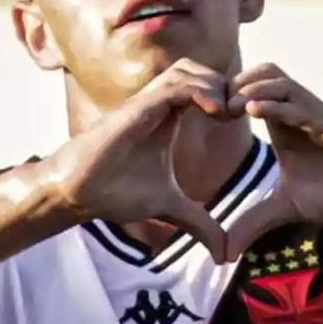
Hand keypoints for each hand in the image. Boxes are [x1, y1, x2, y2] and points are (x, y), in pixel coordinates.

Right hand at [47, 58, 232, 262]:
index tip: (244, 121)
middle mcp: (157, 105)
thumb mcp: (170, 208)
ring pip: (187, 69)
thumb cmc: (114, 192)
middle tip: (241, 114)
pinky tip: (213, 112)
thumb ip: (198, 223)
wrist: (78, 194)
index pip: (204, 87)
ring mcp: (145, 103)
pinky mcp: (136, 108)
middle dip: (226, 86)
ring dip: (214, 85)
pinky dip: (199, 90)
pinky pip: (173, 85)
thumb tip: (223, 254)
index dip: (228, 98)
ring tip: (227, 114)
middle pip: (199, 69)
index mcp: (167, 118)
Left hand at [224, 63, 322, 259]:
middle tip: (213, 108)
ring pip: (280, 81)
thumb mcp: (287, 208)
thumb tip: (224, 251)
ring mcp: (316, 115)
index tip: (202, 116)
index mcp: (283, 127)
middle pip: (261, 74)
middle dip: (233, 85)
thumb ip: (254, 222)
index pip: (249, 92)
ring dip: (251, 88)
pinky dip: (276, 103)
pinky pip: (302, 104)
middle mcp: (298, 114)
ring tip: (230, 106)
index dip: (224, 98)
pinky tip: (253, 110)